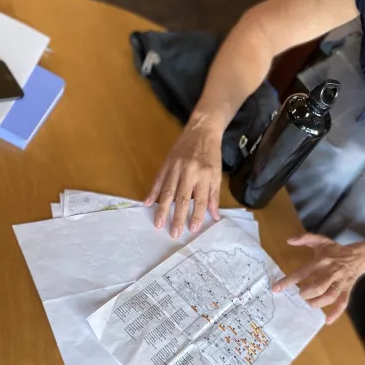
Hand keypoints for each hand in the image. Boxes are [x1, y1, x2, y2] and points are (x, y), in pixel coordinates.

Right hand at [145, 116, 221, 237]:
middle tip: (173, 233)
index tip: (192, 229)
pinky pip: (158, 180)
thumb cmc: (211, 155)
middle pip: (182, 198)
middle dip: (177, 217)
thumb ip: (214, 196)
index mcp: (205, 175)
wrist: (201, 131)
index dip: (197, 215)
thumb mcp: (217, 174)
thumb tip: (215, 216)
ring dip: (162, 209)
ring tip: (158, 224)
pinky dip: (152, 192)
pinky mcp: (167, 163)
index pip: (201, 200)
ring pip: (168, 191)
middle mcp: (190, 172)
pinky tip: (147, 204)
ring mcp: (176, 167)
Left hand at [272, 233, 364, 324]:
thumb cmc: (335, 250)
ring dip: (317, 302)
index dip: (288, 281)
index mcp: (321, 261)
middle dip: (306, 293)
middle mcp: (330, 273)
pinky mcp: (346, 290)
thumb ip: (304, 238)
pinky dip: (336, 313)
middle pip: (317, 287)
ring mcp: (339, 283)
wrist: (358, 256)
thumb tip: (289, 240)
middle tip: (301, 293)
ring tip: (310, 302)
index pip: (302, 272)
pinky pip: (343, 303)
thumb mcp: (321, 240)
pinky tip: (327, 321)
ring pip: (329, 296)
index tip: (276, 289)